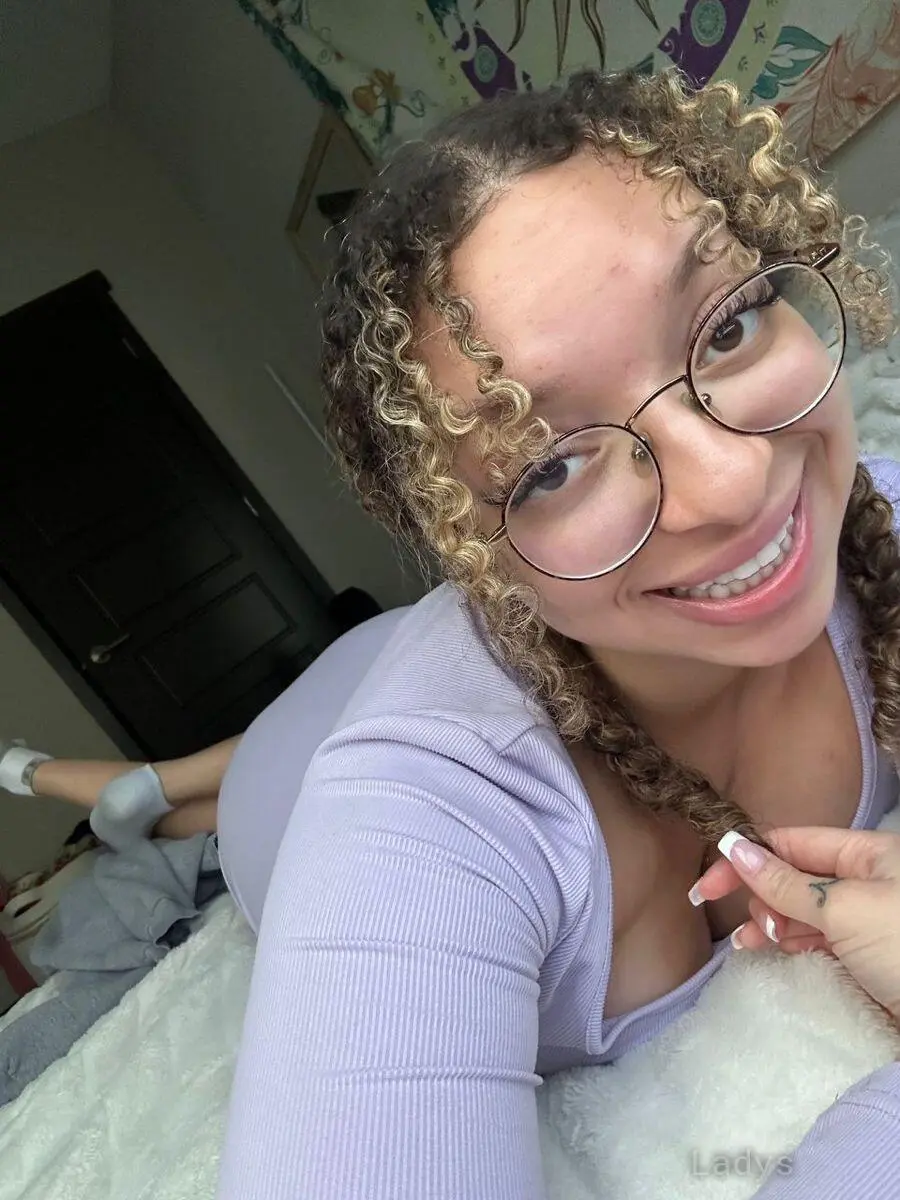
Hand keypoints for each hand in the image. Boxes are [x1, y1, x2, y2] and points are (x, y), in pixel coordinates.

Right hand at [689, 826, 899, 1023]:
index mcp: (868, 852)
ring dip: (773, 922)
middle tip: (755, 924)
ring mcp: (865, 919)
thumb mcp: (843, 909)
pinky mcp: (865, 955)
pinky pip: (816, 938)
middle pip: (794, 875)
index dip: (746, 857)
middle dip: (763, 894)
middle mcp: (866, 880)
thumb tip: (733, 846)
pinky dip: (791, 942)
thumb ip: (786, 881)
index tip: (707, 885)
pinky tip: (771, 949)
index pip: (792, 842)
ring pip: (802, 910)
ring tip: (756, 943)